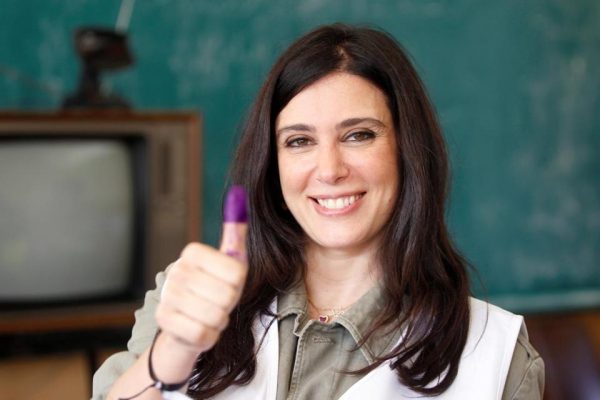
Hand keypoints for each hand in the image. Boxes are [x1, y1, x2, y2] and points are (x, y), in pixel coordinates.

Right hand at [155, 238, 247, 354]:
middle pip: (228, 295)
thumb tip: (239, 196)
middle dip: (228, 305)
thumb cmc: (213, 290)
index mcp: (193, 252)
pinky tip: (199, 328)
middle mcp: (177, 270)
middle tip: (217, 302)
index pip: (237, 272)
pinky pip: (203, 335)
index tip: (226, 283)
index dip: (237, 284)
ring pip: (216, 316)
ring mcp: (168, 295)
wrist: (186, 323)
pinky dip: (208, 336)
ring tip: (208, 315)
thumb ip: (235, 235)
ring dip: (219, 321)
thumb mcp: (228, 263)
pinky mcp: (163, 320)